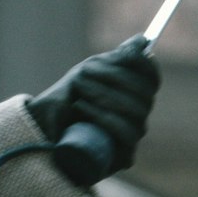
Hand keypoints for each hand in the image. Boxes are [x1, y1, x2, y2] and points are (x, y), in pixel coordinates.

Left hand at [26, 36, 161, 184]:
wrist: (45, 131)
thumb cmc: (70, 99)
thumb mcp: (91, 72)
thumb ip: (116, 58)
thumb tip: (143, 41)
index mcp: (135, 92)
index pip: (152, 78)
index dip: (144, 64)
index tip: (126, 54)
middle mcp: (139, 114)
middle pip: (144, 92)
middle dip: (114, 77)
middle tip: (86, 70)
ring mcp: (133, 135)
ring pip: (136, 111)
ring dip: (105, 95)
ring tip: (80, 89)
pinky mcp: (125, 155)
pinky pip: (125, 132)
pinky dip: (103, 116)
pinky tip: (82, 107)